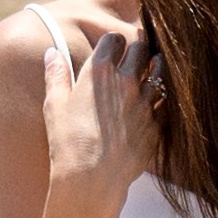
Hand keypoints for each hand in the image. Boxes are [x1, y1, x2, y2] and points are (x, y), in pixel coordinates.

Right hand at [42, 25, 156, 202]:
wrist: (92, 178)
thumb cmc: (68, 142)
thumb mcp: (55, 105)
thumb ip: (56, 75)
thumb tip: (52, 53)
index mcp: (99, 72)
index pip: (114, 39)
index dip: (113, 41)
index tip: (112, 46)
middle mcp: (126, 81)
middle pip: (141, 48)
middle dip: (137, 48)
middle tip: (134, 53)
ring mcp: (145, 102)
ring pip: (160, 71)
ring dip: (155, 67)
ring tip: (152, 68)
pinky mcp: (156, 123)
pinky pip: (165, 102)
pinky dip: (161, 98)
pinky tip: (155, 100)